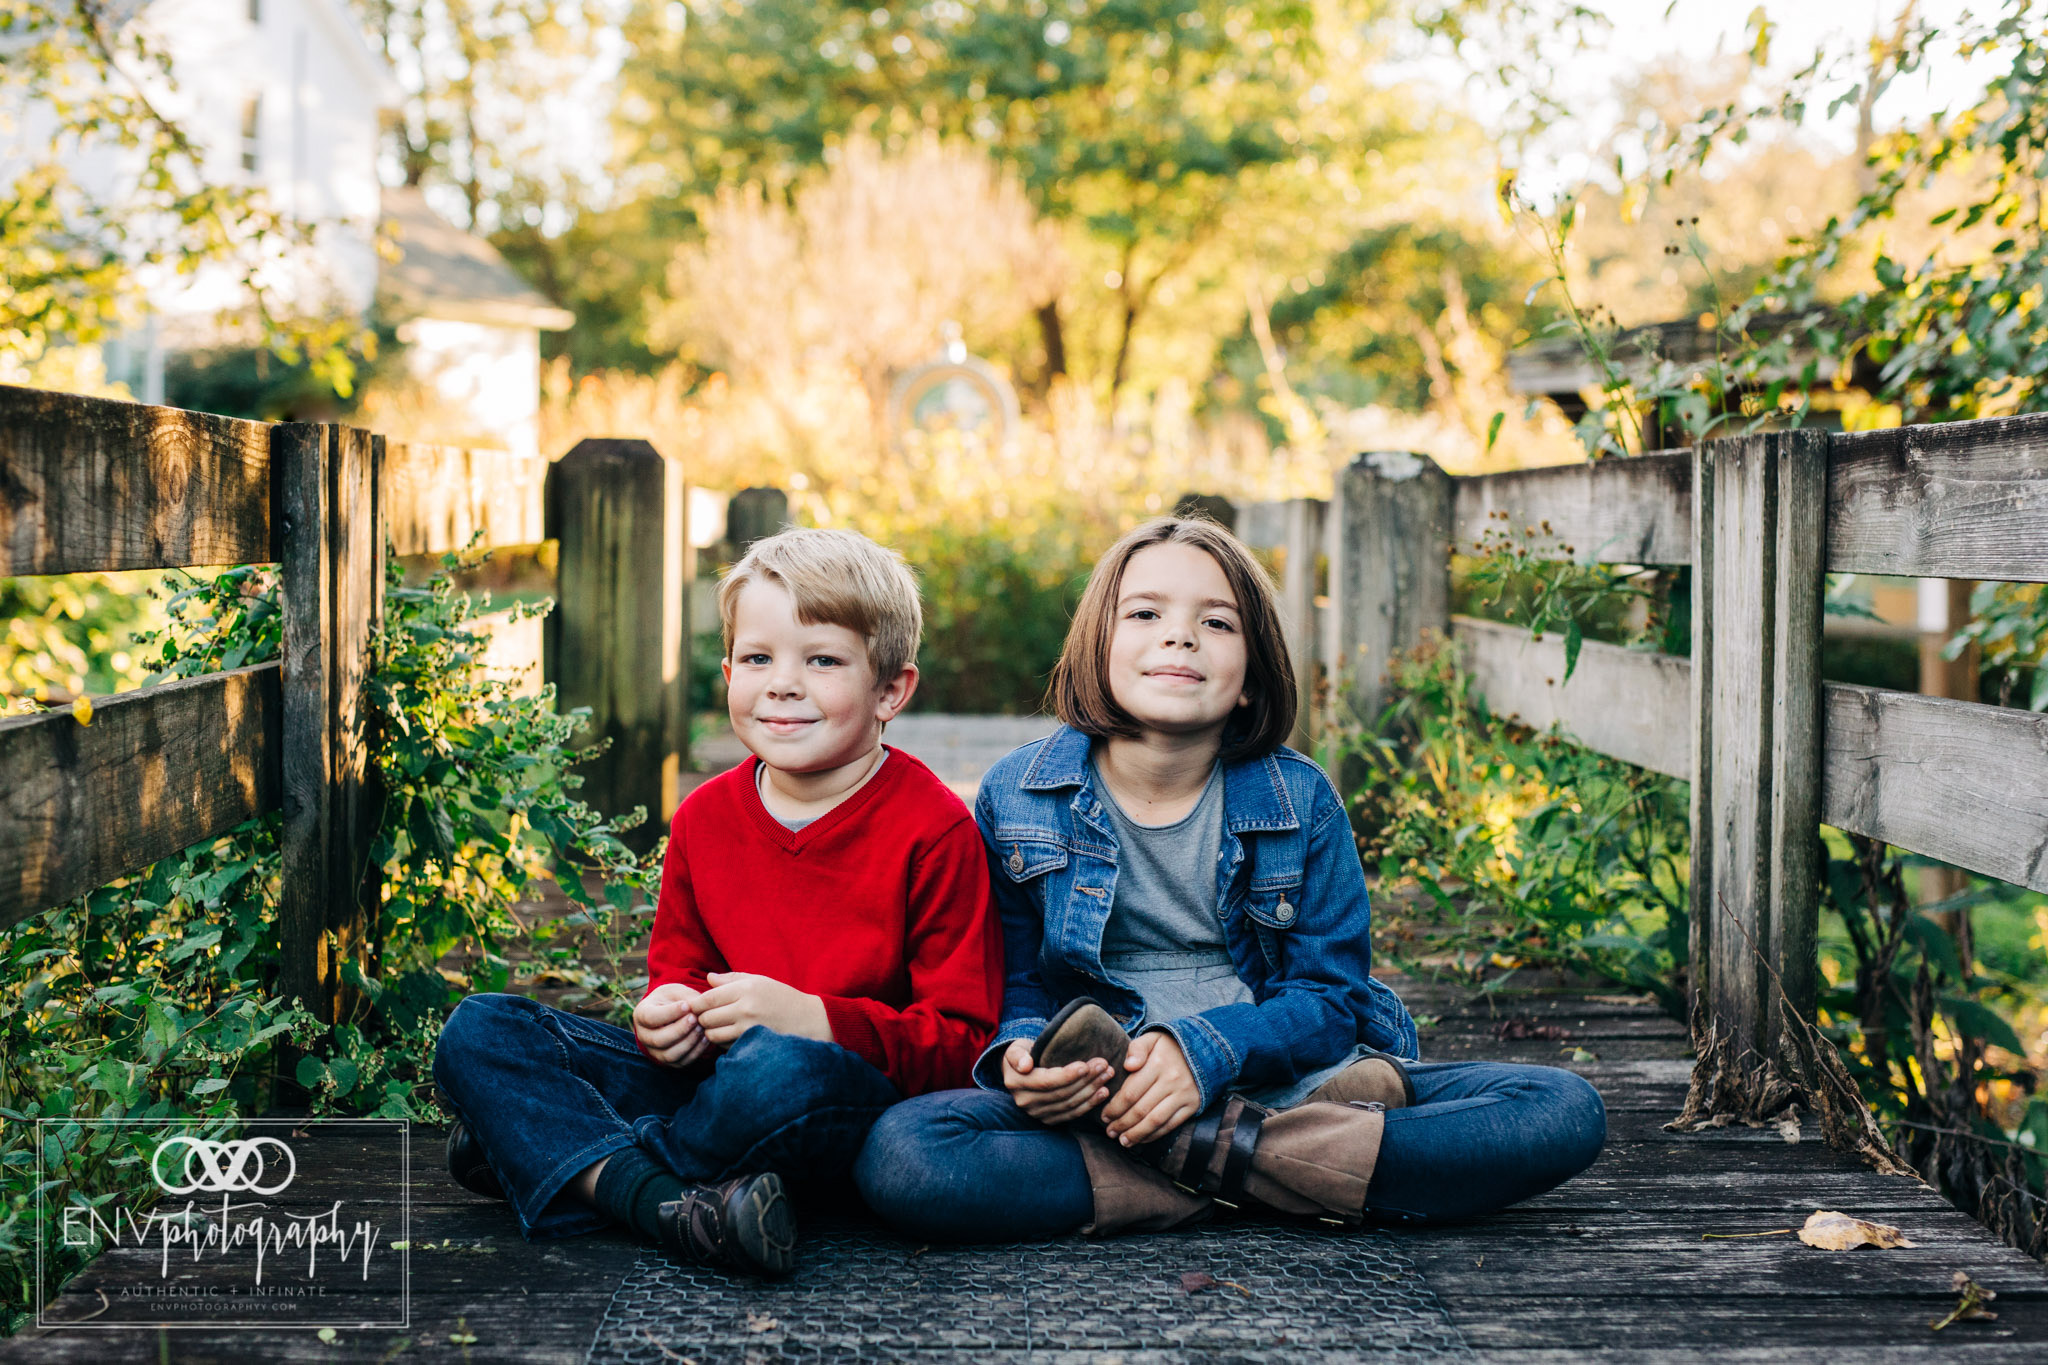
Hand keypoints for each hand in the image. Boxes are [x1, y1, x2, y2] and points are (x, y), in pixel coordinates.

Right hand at [633, 982, 711, 1067]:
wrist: (674, 1010)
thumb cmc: (674, 999)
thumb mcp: (677, 992)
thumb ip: (685, 998)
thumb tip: (696, 1008)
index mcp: (641, 1014)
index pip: (650, 1018)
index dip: (670, 1013)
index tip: (687, 1005)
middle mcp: (644, 1036)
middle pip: (658, 1040)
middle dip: (680, 1030)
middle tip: (695, 1018)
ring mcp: (655, 1051)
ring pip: (670, 1055)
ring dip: (688, 1042)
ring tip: (701, 1027)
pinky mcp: (669, 1061)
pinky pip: (681, 1062)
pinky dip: (695, 1051)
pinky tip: (705, 1038)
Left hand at [691, 972, 832, 1044]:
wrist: (808, 1020)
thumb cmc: (782, 998)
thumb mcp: (760, 981)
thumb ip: (732, 979)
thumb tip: (708, 979)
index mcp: (746, 989)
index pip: (707, 998)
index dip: (696, 1004)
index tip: (695, 1006)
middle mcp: (745, 1008)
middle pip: (706, 1018)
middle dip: (703, 1019)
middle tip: (710, 1017)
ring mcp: (748, 1029)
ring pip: (712, 1035)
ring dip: (712, 1033)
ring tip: (721, 1027)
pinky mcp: (751, 1044)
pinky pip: (724, 1047)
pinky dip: (723, 1043)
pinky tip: (732, 1036)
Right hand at [1001, 1039, 1113, 1123]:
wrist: (1019, 1072)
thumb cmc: (1022, 1054)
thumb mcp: (1016, 1048)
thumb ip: (1017, 1055)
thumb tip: (1025, 1065)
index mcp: (1017, 1083)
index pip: (1047, 1081)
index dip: (1068, 1075)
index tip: (1086, 1066)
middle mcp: (1026, 1102)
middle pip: (1062, 1093)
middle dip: (1086, 1080)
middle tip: (1104, 1066)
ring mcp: (1038, 1113)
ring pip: (1069, 1104)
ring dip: (1092, 1091)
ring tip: (1107, 1075)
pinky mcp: (1049, 1119)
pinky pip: (1072, 1114)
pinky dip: (1089, 1104)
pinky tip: (1103, 1093)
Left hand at [1101, 1031, 1199, 1146]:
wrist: (1204, 1050)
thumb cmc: (1169, 1046)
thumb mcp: (1152, 1038)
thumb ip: (1136, 1049)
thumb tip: (1128, 1066)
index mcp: (1157, 1064)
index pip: (1130, 1092)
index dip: (1115, 1108)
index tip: (1104, 1116)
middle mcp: (1171, 1081)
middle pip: (1141, 1110)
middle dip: (1122, 1124)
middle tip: (1110, 1132)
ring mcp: (1183, 1095)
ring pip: (1155, 1121)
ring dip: (1136, 1134)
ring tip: (1123, 1141)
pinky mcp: (1192, 1105)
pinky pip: (1170, 1125)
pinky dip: (1154, 1135)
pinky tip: (1142, 1139)